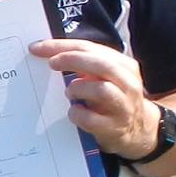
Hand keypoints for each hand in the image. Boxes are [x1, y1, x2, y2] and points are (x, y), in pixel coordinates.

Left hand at [31, 38, 157, 159]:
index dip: (62, 46)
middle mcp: (128, 83)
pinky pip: (91, 119)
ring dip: (78, 88)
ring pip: (102, 90)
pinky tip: (75, 112)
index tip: (37, 47)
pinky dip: (76, 114)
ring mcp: (124, 106)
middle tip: (51, 63)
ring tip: (70, 92)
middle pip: (102, 64)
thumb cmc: (112, 98)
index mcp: (124, 66)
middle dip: (72, 60)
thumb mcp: (104, 77)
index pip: (91, 48)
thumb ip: (85, 64)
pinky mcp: (114, 128)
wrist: (138, 130)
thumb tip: (48, 53)